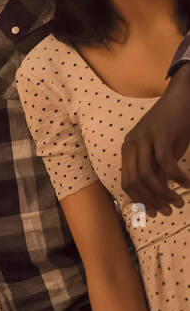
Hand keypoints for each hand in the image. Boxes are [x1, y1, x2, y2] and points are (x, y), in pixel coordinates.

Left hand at [121, 67, 189, 215]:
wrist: (182, 97)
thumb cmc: (173, 127)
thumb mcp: (162, 151)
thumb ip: (157, 171)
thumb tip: (157, 196)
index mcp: (128, 149)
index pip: (127, 182)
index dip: (140, 201)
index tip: (156, 213)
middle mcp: (131, 143)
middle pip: (135, 182)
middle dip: (152, 200)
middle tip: (170, 210)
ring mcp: (144, 137)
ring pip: (147, 175)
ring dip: (164, 193)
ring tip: (179, 201)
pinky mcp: (159, 132)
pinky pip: (165, 162)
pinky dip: (176, 176)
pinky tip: (187, 183)